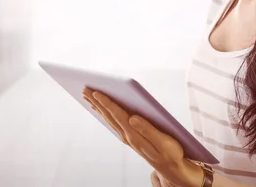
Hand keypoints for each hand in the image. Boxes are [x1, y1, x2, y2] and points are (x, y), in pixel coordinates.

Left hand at [82, 88, 203, 186]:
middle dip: (97, 102)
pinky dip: (104, 113)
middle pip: (109, 115)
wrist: (171, 167)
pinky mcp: (129, 137)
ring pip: (108, 119)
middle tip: (85, 89)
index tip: (96, 92)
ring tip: (87, 96)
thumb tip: (133, 117)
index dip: (107, 103)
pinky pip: (112, 123)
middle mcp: (128, 136)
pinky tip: (100, 109)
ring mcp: (127, 137)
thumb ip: (148, 129)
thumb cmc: (170, 152)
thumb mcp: (163, 141)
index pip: (118, 115)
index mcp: (135, 135)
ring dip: (98, 106)